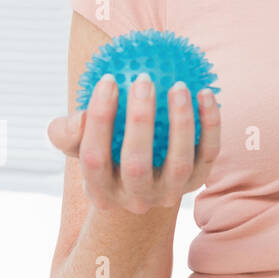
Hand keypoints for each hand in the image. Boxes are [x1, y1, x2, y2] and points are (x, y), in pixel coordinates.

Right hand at [46, 73, 221, 213]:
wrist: (145, 178)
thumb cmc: (106, 149)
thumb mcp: (78, 144)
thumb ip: (67, 132)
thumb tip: (80, 118)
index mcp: (99, 190)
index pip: (94, 158)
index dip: (99, 119)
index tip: (108, 79)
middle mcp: (135, 198)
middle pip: (136, 164)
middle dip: (139, 120)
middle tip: (142, 80)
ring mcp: (169, 193)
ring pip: (178, 161)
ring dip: (180, 122)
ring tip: (179, 85)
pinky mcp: (198, 180)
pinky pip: (208, 152)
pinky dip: (211, 124)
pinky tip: (206, 93)